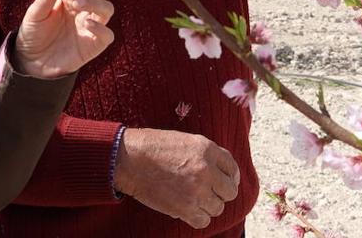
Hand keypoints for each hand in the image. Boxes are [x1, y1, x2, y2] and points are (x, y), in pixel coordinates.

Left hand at [14, 0, 114, 77]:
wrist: (31, 61)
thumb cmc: (33, 33)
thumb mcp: (35, 13)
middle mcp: (84, 9)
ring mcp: (90, 25)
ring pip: (107, 8)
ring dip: (94, 2)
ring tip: (75, 5)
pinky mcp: (94, 45)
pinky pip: (108, 35)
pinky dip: (101, 27)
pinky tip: (86, 24)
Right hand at [113, 128, 239, 229]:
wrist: (128, 159)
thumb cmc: (152, 147)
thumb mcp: (183, 140)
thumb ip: (205, 154)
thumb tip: (221, 172)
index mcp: (206, 149)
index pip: (232, 168)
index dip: (230, 176)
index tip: (223, 181)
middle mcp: (206, 170)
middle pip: (230, 191)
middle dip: (220, 193)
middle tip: (208, 192)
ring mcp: (196, 190)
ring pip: (218, 208)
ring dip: (207, 206)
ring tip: (193, 199)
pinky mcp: (185, 208)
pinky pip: (203, 221)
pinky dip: (197, 217)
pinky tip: (187, 209)